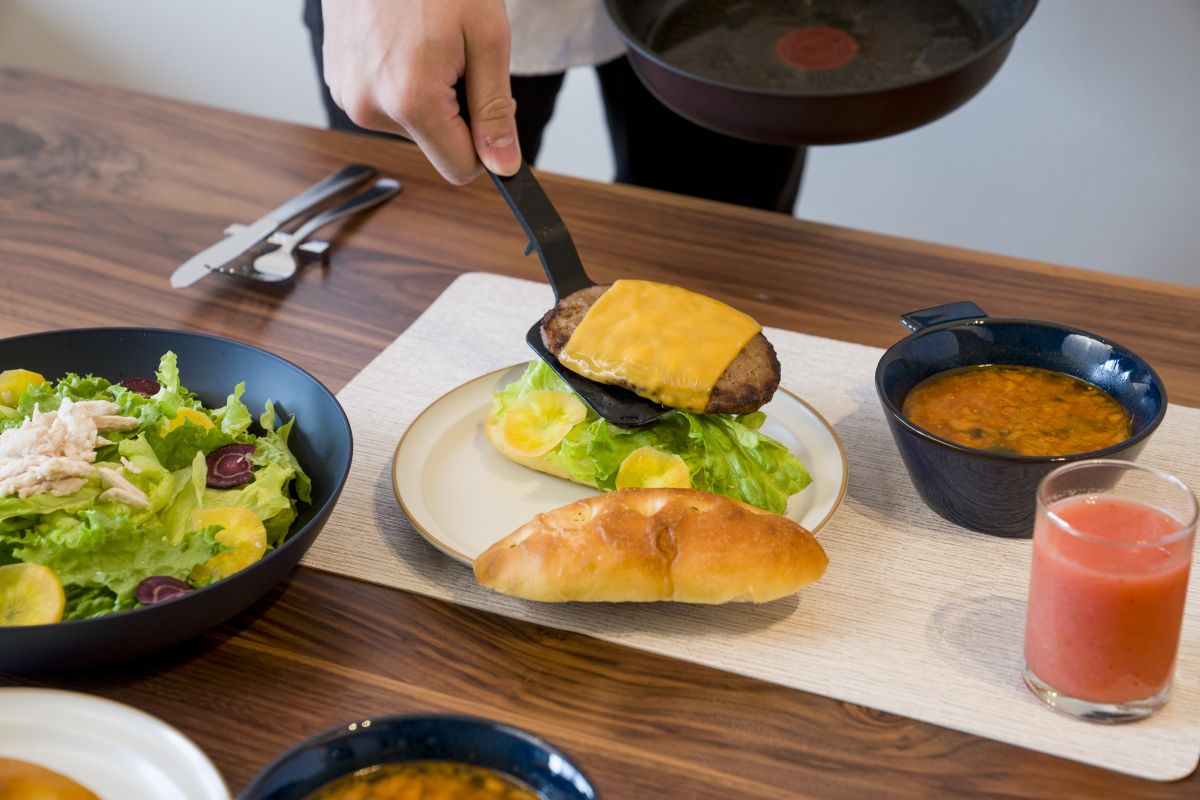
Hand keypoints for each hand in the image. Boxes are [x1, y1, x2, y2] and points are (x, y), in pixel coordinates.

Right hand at [320, 0, 520, 183]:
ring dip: (429, 93)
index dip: (485, 143)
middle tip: (456, 55)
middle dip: (456, 110)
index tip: (491, 106)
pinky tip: (403, 40)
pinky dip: (402, 79)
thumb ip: (495, 110)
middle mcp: (369, 107)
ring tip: (426, 42)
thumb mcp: (485, 39)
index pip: (461, 169)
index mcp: (409, 101)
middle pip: (436, 144)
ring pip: (411, 125)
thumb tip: (504, 166)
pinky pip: (385, 102)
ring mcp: (348, 94)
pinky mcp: (338, 81)